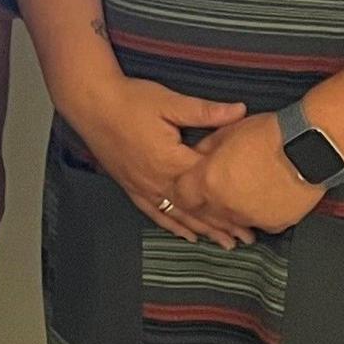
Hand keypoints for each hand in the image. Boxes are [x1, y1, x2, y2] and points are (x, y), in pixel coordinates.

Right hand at [59, 75, 252, 246]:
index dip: (233, 201)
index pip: (209, 186)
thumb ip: (206, 111)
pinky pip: (154, 212)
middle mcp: (158, 181)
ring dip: (202, 230)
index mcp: (172, 161)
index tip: (254, 216)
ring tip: (224, 244)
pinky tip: (185, 235)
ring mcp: (143, 187)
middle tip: (247, 240)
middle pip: (196, 209)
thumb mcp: (170, 102)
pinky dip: (172, 225)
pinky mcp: (130, 186)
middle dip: (222, 225)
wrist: (90, 102)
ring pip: (177, 216)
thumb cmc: (131, 100)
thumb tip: (241, 110)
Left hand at [175, 113, 325, 235]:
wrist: (308, 147)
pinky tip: (265, 203)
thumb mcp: (226, 133)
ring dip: (233, 210)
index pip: (182, 196)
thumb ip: (205, 150)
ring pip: (233, 219)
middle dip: (208, 201)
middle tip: (220, 189)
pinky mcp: (274, 224)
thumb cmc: (266, 134)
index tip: (193, 183)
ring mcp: (250, 218)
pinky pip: (260, 223)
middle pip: (206, 212)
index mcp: (208, 182)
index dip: (186, 188)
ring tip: (244, 196)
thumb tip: (196, 157)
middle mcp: (225, 206)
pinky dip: (259, 215)